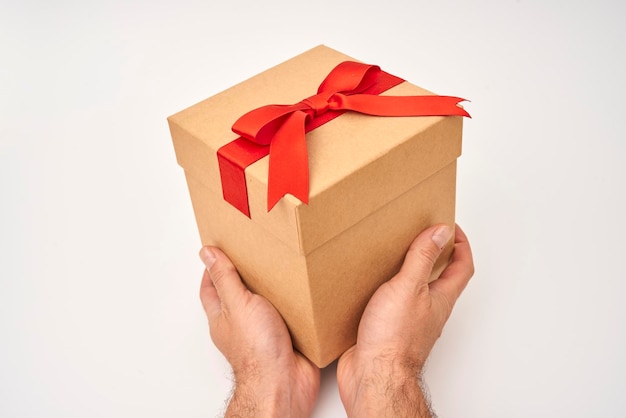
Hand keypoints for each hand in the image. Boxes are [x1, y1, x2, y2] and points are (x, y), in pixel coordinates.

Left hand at [199, 247, 319, 416]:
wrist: (284, 381)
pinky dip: (295, 307)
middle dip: (243, 277)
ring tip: (280, 271)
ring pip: (265, 305)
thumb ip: (224, 278)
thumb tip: (208, 254)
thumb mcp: (237, 303)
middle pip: (237, 295)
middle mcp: (241, 325)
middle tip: (252, 257)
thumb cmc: (257, 351)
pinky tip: (302, 295)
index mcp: (223, 316)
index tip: (219, 251)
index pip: (211, 288)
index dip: (213, 269)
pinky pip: (289, 317)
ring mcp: (263, 332)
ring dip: (272, 291)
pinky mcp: (287, 338)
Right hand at [337, 224, 473, 417]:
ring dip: (409, 271)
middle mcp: (428, 310)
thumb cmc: (393, 339)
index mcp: (440, 299)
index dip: (461, 245)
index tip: (450, 227)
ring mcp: (408, 321)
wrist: (373, 375)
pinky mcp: (387, 329)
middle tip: (426, 236)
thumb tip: (440, 231)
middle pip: (442, 278)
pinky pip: (391, 303)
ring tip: (395, 254)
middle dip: (437, 255)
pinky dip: (385, 289)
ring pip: (415, 291)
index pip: (462, 267)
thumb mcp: (409, 287)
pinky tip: (370, 284)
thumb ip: (423, 258)